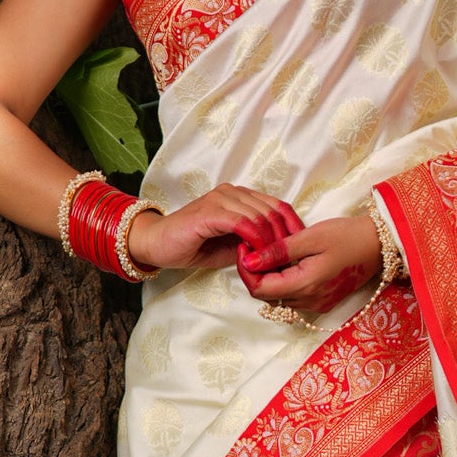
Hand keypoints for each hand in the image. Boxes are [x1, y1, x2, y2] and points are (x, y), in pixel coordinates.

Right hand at [126, 185, 302, 273]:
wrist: (157, 244)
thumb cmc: (193, 245)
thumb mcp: (231, 246)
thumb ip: (253, 243)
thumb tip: (278, 253)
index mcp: (240, 196)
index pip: (278, 206)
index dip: (293, 227)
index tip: (300, 250)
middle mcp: (232, 192)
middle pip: (273, 211)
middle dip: (284, 238)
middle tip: (285, 262)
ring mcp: (221, 199)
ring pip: (261, 217)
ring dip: (270, 243)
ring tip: (270, 263)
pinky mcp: (211, 212)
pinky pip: (243, 223)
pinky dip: (254, 241)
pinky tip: (254, 256)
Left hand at [238, 214, 382, 320]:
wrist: (379, 245)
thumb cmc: (347, 236)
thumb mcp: (310, 237)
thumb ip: (278, 251)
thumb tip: (249, 260)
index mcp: (305, 285)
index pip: (259, 289)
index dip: (246, 270)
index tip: (246, 248)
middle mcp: (309, 301)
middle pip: (267, 296)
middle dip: (256, 273)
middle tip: (257, 247)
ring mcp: (317, 304)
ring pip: (279, 297)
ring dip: (270, 278)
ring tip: (273, 253)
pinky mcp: (322, 302)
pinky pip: (294, 297)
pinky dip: (285, 282)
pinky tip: (289, 263)